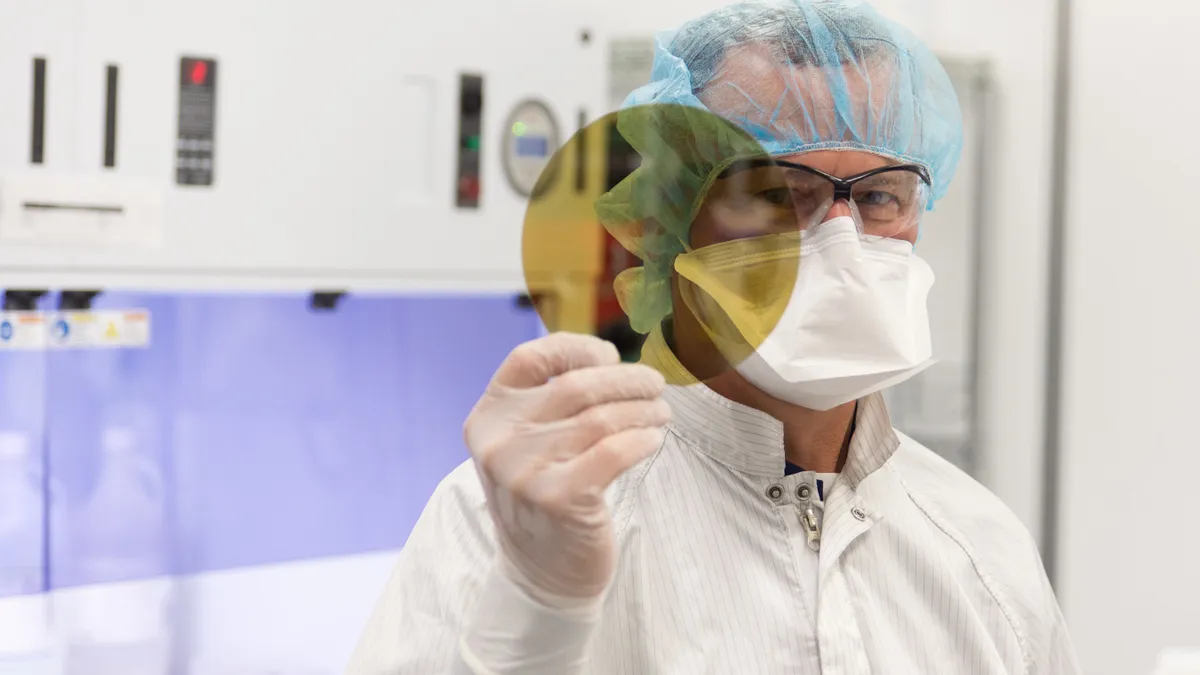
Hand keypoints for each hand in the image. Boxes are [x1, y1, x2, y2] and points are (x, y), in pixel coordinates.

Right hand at [464, 332, 669, 603]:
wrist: (540, 573)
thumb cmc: (545, 494)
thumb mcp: (526, 443)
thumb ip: (549, 402)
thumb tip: (611, 360)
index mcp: (488, 416)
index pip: (530, 358)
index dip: (576, 348)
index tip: (609, 356)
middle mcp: (499, 441)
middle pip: (576, 386)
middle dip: (626, 380)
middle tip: (654, 385)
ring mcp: (525, 471)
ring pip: (601, 418)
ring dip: (642, 410)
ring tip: (660, 413)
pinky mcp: (557, 498)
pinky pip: (614, 450)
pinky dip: (642, 439)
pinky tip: (653, 440)